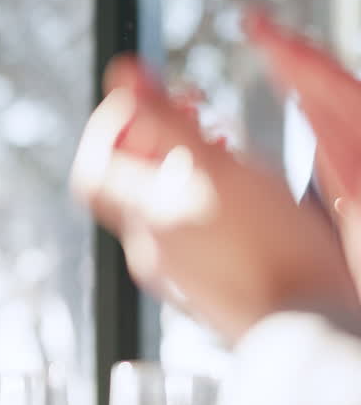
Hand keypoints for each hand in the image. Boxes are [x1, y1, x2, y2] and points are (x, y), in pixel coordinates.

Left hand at [70, 53, 359, 341]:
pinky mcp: (209, 288)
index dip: (110, 126)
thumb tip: (121, 71)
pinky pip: (192, 233)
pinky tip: (245, 188)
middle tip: (196, 108)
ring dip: (186, 164)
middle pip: (130, 182)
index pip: (93, 166)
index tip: (147, 98)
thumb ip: (164, 118)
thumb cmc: (270, 248)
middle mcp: (150, 249)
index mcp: (144, 218)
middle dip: (156, 136)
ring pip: (165, 206)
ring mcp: (178, 274)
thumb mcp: (215, 166)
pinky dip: (206, 199)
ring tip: (225, 140)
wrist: (311, 333)